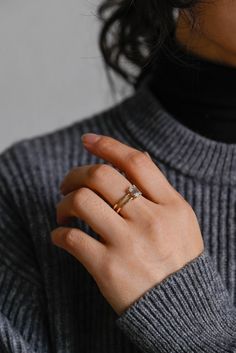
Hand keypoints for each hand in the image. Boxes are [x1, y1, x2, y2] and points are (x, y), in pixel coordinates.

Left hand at [51, 133, 203, 315]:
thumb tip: (139, 157)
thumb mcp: (182, 220)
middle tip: (66, 184)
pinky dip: (59, 233)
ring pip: (81, 201)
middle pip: (101, 176)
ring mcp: (128, 244)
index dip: (107, 145)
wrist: (183, 308)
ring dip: (63, 203)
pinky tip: (61, 236)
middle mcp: (150, 220)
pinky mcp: (108, 268)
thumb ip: (160, 189)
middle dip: (75, 174)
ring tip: (63, 212)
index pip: (135, 162)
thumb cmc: (180, 261)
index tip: (87, 140)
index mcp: (170, 205)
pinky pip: (71, 238)